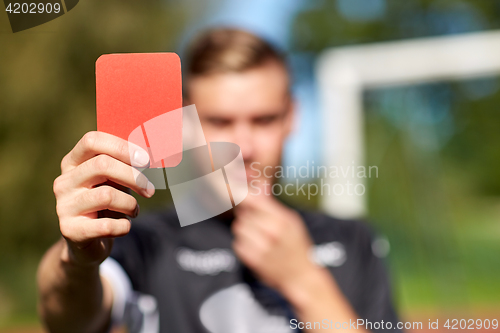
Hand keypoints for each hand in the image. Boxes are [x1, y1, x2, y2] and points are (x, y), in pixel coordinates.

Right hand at [53, 131, 153, 266]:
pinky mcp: (70, 230)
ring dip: (130, 204)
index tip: (146, 159)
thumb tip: (152, 154)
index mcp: (73, 162)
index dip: (122, 147)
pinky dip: (123, 226)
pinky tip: (124, 226)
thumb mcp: (115, 180)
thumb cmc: (107, 204)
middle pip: (102, 165)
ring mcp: (64, 205)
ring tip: (134, 210)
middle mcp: (64, 181)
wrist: (87, 241)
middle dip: (134, 177)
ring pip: (107, 195)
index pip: (92, 141)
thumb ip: (126, 165)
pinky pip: (106, 225)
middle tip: (150, 190)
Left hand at [232, 189, 318, 292]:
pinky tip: (256, 247)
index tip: (237, 192)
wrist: (301, 277)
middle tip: (257, 222)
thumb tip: (259, 184)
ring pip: (238, 227)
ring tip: (258, 236)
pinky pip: (237, 243)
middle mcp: (272, 232)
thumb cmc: (296, 245)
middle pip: (243, 213)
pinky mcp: (253, 260)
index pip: (253, 199)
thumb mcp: (291, 221)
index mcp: (282, 219)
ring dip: (244, 229)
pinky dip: (243, 243)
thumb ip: (272, 204)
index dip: (242, 194)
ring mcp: (261, 247)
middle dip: (246, 215)